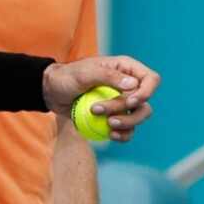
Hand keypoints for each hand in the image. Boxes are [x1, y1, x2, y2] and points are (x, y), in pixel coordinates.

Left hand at [43, 56, 160, 142]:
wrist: (51, 93)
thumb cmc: (66, 77)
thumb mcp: (85, 73)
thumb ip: (108, 76)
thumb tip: (133, 85)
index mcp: (126, 69)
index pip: (151, 80)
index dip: (147, 92)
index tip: (130, 102)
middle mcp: (128, 86)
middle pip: (145, 103)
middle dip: (128, 111)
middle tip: (102, 111)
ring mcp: (122, 103)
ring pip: (139, 117)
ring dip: (126, 124)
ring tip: (107, 125)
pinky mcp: (115, 117)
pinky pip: (128, 130)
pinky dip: (123, 135)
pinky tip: (110, 134)